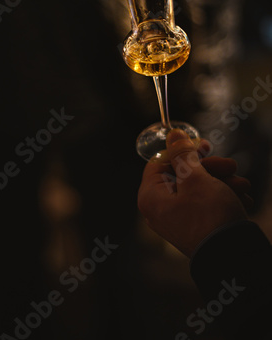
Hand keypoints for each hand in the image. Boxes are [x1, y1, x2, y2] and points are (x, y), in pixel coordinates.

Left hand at [137, 129, 250, 256]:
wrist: (233, 257)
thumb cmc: (209, 216)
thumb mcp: (196, 178)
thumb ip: (183, 154)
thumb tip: (172, 134)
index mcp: (151, 196)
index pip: (160, 162)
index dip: (182, 150)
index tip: (204, 146)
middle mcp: (160, 208)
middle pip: (182, 174)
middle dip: (211, 168)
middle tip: (230, 166)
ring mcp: (178, 219)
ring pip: (199, 187)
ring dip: (222, 182)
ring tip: (240, 185)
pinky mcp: (196, 226)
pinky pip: (206, 203)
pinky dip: (224, 197)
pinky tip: (242, 198)